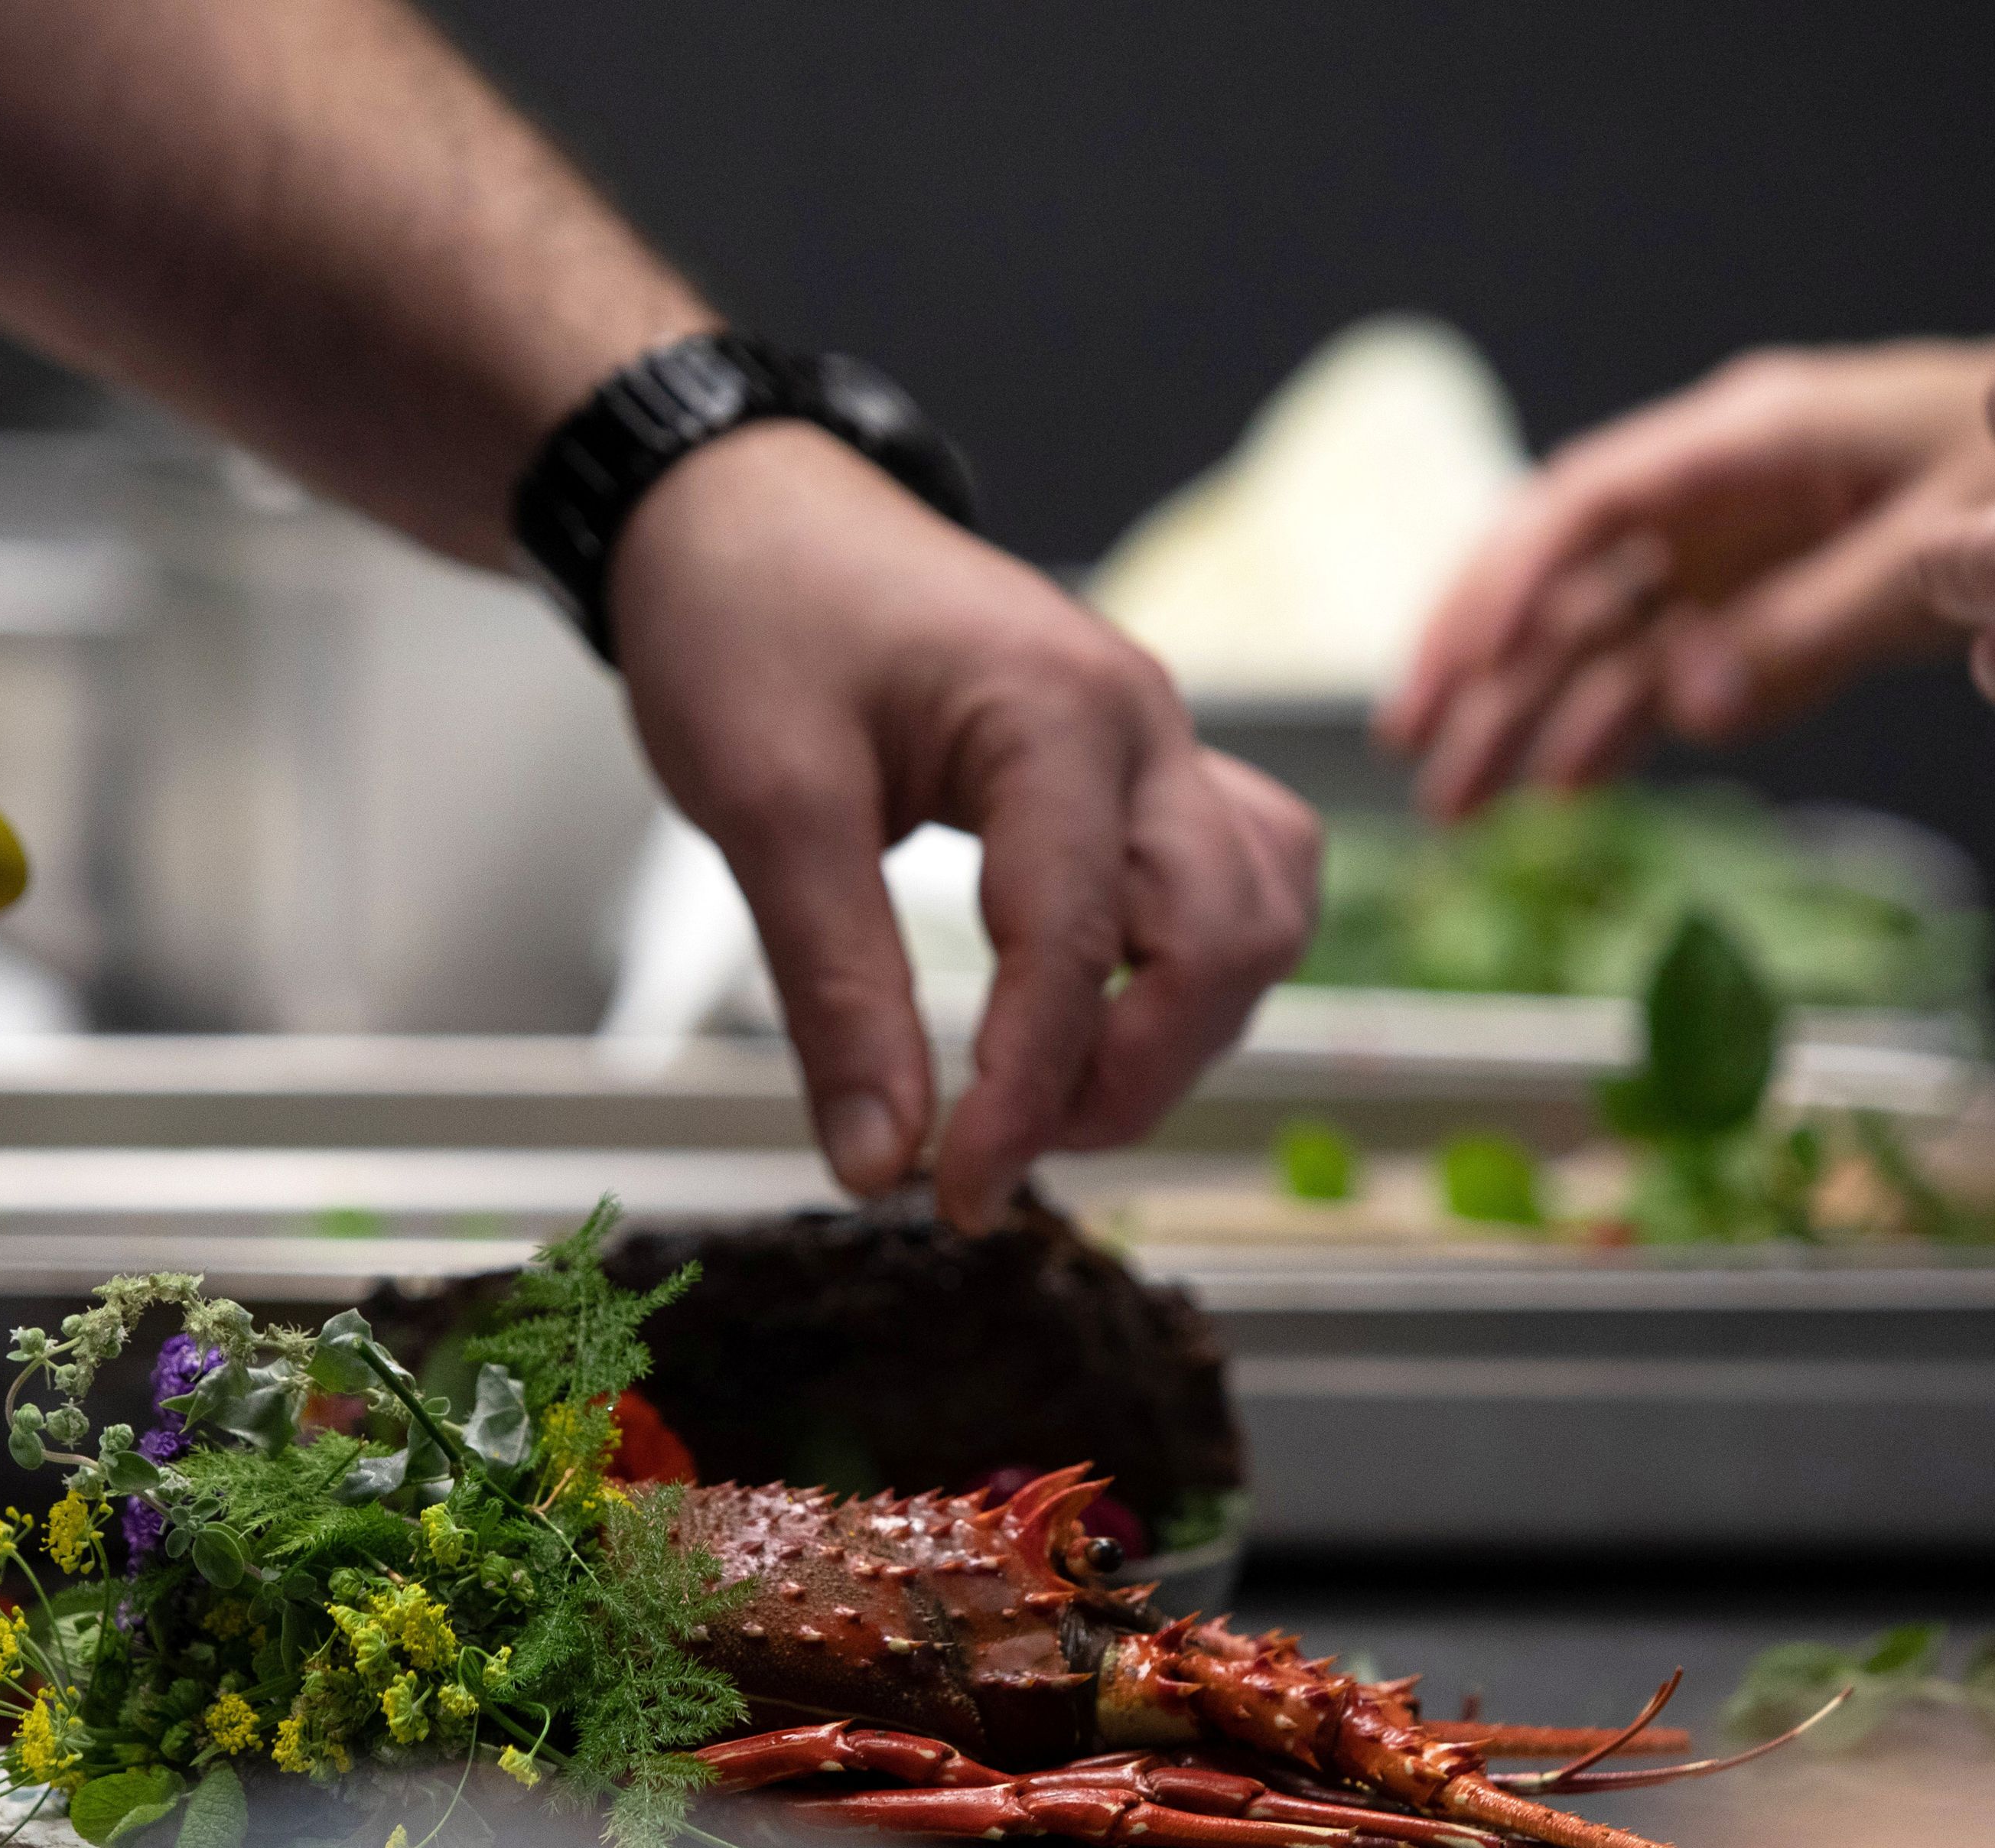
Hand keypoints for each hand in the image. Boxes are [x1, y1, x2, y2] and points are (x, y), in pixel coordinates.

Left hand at [608, 424, 1321, 1230]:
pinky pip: (1234, 875)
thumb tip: (882, 1161)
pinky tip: (1096, 1011)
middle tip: (998, 1152)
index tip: (954, 1195)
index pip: (1078, 948)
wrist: (737, 505)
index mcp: (1055, 713)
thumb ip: (835, 994)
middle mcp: (1142, 721)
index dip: (1026, 1098)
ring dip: (1179, 1027)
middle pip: (1223, 940)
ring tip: (1048, 1092)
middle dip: (1127, 1077)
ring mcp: (1155, 740)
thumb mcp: (763, 808)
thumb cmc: (747, 616)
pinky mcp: (1137, 764)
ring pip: (1258, 914)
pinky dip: (1190, 966)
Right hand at [1380, 341, 1994, 817]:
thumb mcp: (1945, 550)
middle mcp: (1717, 494)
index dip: (1500, 585)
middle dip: (1480, 661)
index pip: (1582, 507)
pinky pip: (1664, 676)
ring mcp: (1735, 556)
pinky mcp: (1765, 613)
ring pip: (1598, 637)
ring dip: (1526, 716)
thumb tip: (1689, 705)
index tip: (1447, 671)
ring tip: (1460, 806)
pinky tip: (1561, 790)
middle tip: (1414, 751)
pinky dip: (1612, 730)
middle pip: (1563, 577)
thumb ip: (1811, 629)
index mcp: (1749, 440)